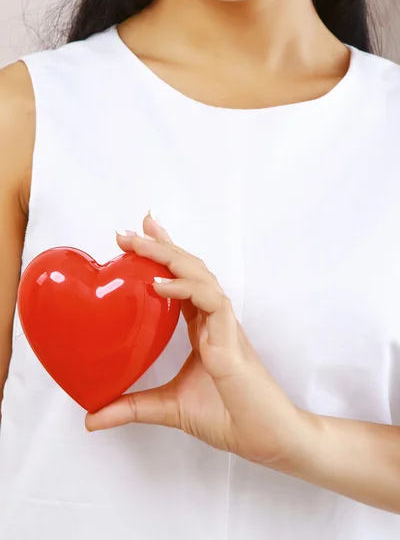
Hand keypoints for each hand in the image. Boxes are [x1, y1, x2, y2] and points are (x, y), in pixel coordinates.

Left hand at [86, 214, 313, 470]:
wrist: (264, 438)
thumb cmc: (227, 416)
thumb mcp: (168, 408)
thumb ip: (131, 407)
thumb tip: (90, 418)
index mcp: (203, 329)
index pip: (181, 282)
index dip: (162, 257)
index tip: (138, 238)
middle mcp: (214, 320)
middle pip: (189, 269)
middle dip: (160, 245)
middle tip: (130, 230)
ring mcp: (224, 325)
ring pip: (200, 275)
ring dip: (169, 255)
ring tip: (137, 244)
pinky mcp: (231, 338)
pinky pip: (211, 301)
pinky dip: (186, 288)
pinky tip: (159, 284)